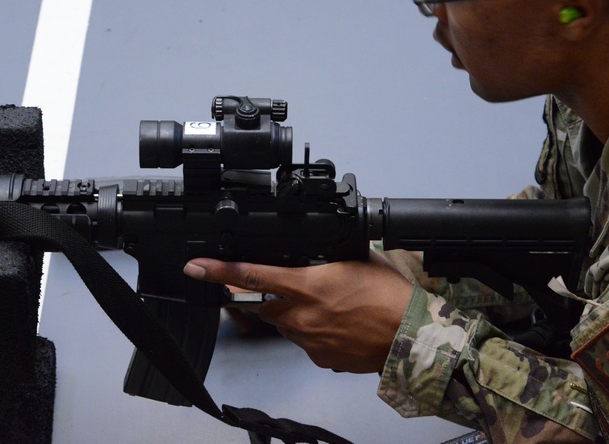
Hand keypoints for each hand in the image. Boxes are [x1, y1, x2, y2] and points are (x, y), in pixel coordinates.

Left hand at [183, 253, 412, 372]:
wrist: (412, 339)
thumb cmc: (391, 298)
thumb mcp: (356, 260)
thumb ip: (327, 256)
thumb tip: (316, 250)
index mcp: (306, 286)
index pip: (251, 275)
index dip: (218, 272)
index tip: (196, 268)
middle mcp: (301, 316)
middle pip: (262, 304)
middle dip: (265, 295)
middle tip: (289, 287)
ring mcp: (309, 341)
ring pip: (284, 324)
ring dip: (294, 313)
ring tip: (329, 305)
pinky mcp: (320, 359)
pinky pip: (305, 342)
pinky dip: (313, 332)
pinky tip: (337, 324)